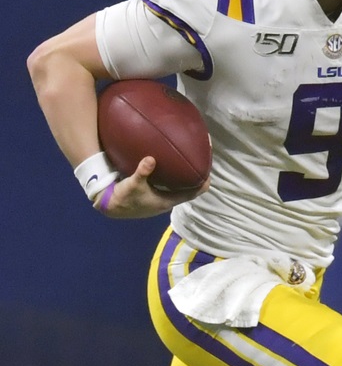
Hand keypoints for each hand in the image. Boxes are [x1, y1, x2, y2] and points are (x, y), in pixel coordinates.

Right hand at [93, 156, 208, 218]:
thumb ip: (141, 172)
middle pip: (188, 190)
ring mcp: (160, 199)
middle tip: (202, 162)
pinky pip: (169, 185)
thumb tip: (150, 159)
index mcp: (167, 201)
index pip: (192, 194)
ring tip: (191, 162)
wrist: (108, 206)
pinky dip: (174, 177)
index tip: (210, 172)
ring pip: (179, 188)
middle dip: (196, 178)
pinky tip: (171, 165)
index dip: (202, 184)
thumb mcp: (132, 184)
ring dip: (185, 178)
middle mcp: (166, 201)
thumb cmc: (123, 198)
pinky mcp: (153, 195)